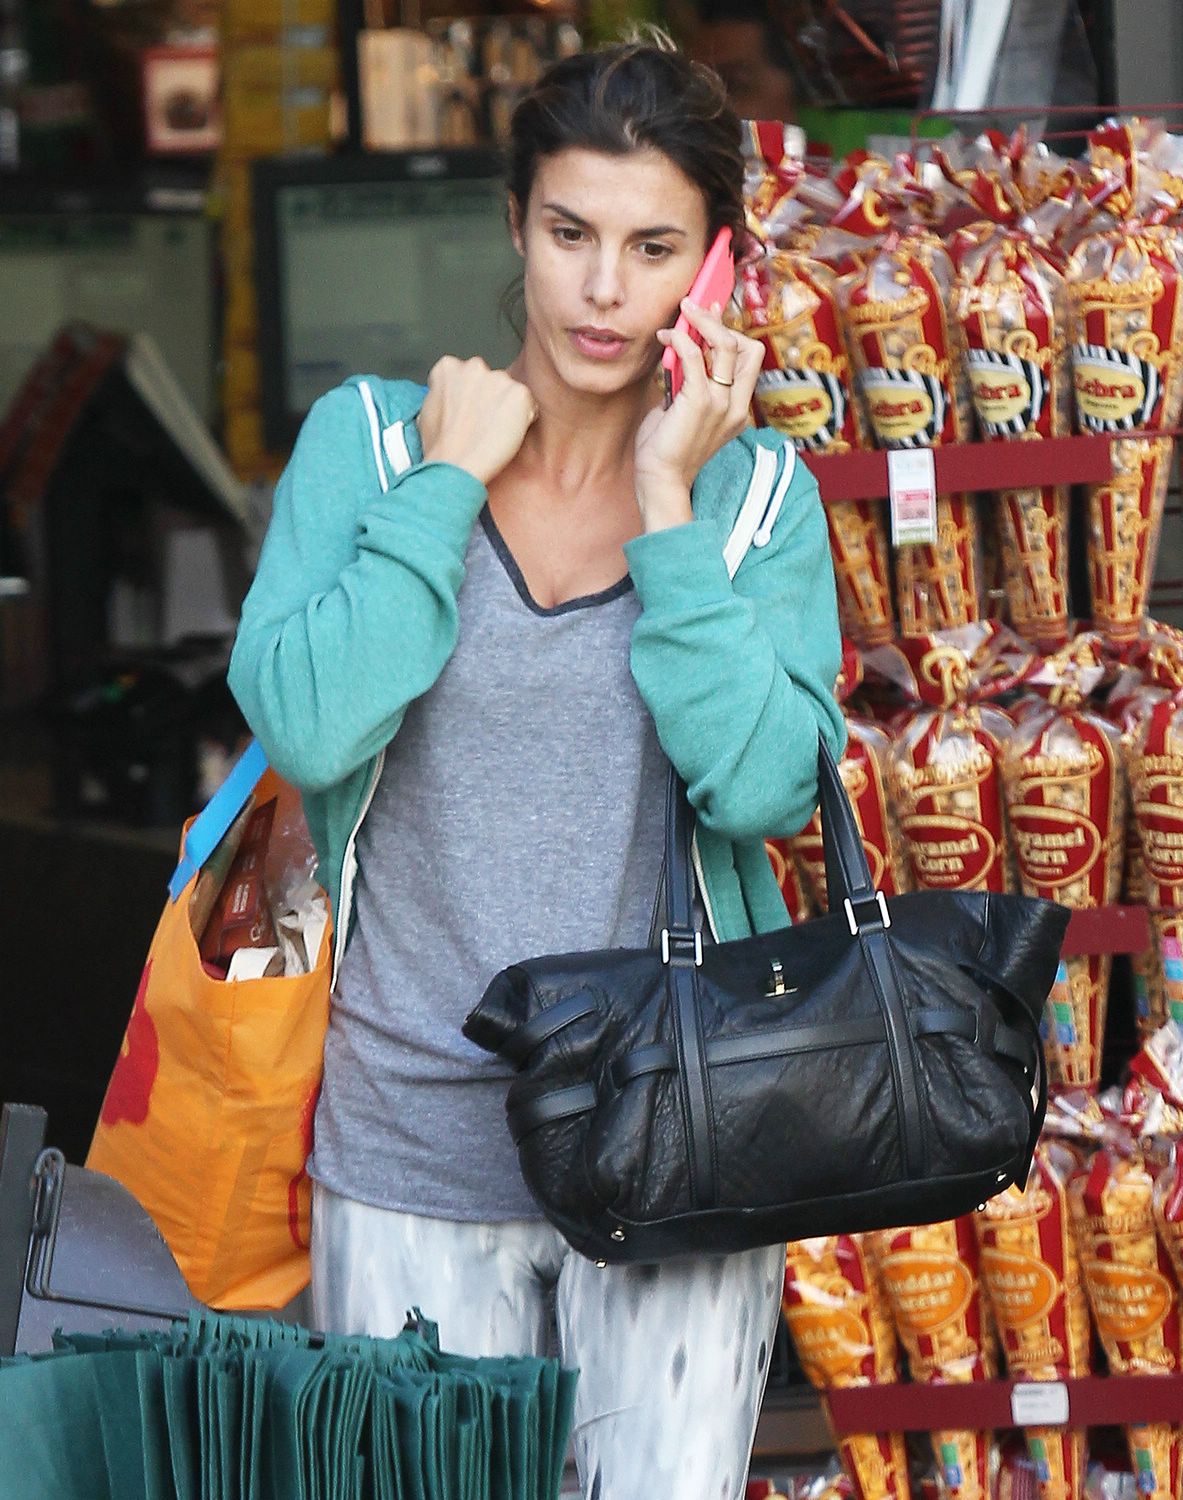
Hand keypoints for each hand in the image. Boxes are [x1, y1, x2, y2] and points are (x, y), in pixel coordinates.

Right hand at [418, 356, 538, 485]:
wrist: (456, 467)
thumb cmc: (440, 448)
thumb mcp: (428, 412)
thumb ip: (443, 395)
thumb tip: (451, 400)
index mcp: (448, 368)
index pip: (466, 375)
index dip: (470, 397)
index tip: (469, 414)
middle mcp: (473, 366)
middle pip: (491, 380)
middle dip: (490, 399)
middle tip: (483, 427)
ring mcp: (498, 378)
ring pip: (510, 392)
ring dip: (507, 409)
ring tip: (493, 434)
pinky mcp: (519, 394)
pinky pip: (527, 406)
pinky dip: (523, 420)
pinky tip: (506, 435)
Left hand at [634, 301, 763, 530]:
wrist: (661, 481)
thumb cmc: (665, 450)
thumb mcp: (682, 410)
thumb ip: (687, 382)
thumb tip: (681, 349)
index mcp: (737, 409)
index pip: (749, 360)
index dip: (730, 333)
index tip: (708, 315)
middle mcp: (737, 406)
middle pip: (750, 348)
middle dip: (721, 324)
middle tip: (694, 312)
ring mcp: (722, 404)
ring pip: (727, 345)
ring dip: (702, 322)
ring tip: (680, 316)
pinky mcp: (701, 402)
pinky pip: (696, 355)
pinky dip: (681, 338)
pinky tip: (667, 337)